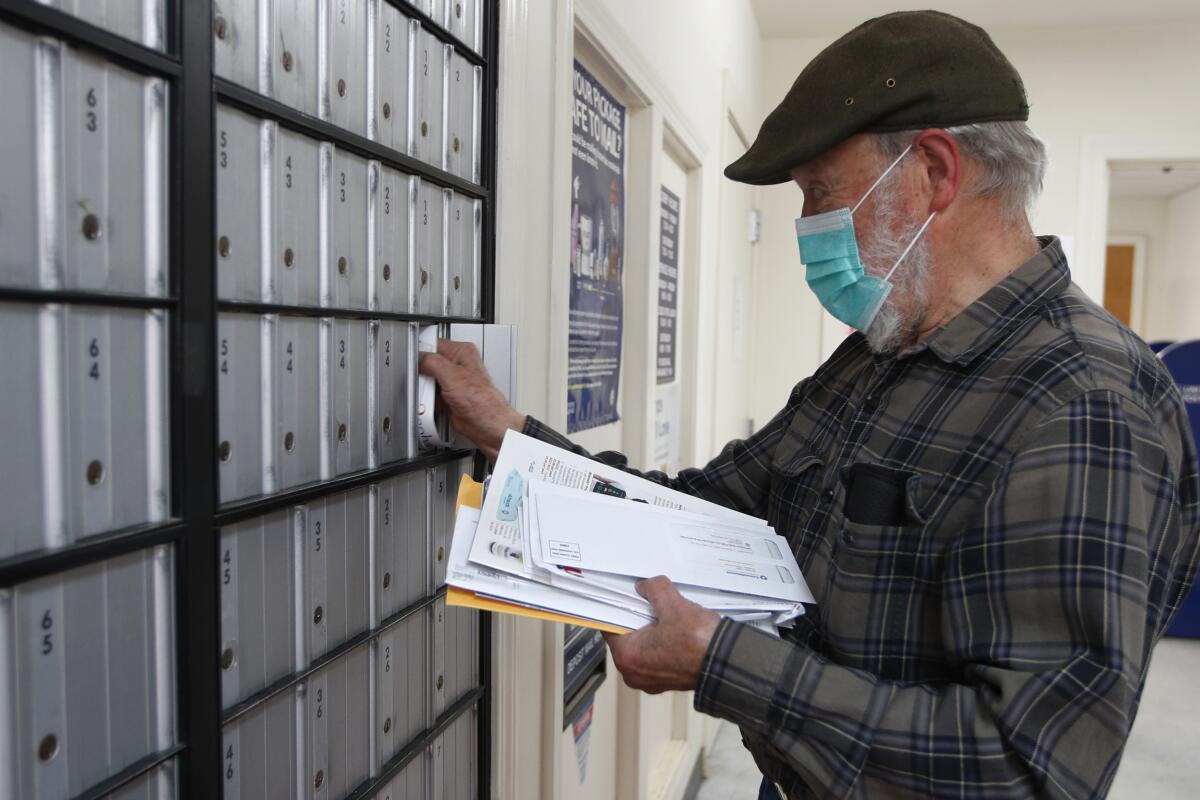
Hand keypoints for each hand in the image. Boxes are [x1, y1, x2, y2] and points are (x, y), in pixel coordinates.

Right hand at [418, 339, 525, 458]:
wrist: (485, 424)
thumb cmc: (481, 401)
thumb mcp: (451, 374)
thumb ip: (432, 361)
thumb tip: (419, 359)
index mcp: (462, 352)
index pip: (434, 343)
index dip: (423, 351)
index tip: (415, 361)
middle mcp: (458, 365)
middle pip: (429, 362)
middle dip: (423, 373)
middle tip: (425, 381)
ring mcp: (453, 381)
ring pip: (428, 380)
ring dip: (425, 388)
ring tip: (431, 394)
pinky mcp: (448, 396)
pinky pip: (431, 394)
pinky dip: (428, 399)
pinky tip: (433, 402)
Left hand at [604, 576, 720, 693]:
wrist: (728, 664)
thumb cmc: (700, 644)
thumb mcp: (673, 604)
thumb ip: (654, 589)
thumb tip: (647, 586)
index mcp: (628, 657)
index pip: (610, 625)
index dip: (619, 606)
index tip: (625, 596)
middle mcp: (635, 673)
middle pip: (628, 635)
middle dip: (639, 616)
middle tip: (652, 602)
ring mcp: (652, 679)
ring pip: (645, 644)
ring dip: (654, 628)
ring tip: (669, 615)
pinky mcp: (668, 679)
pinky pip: (659, 654)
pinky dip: (665, 641)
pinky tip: (679, 629)